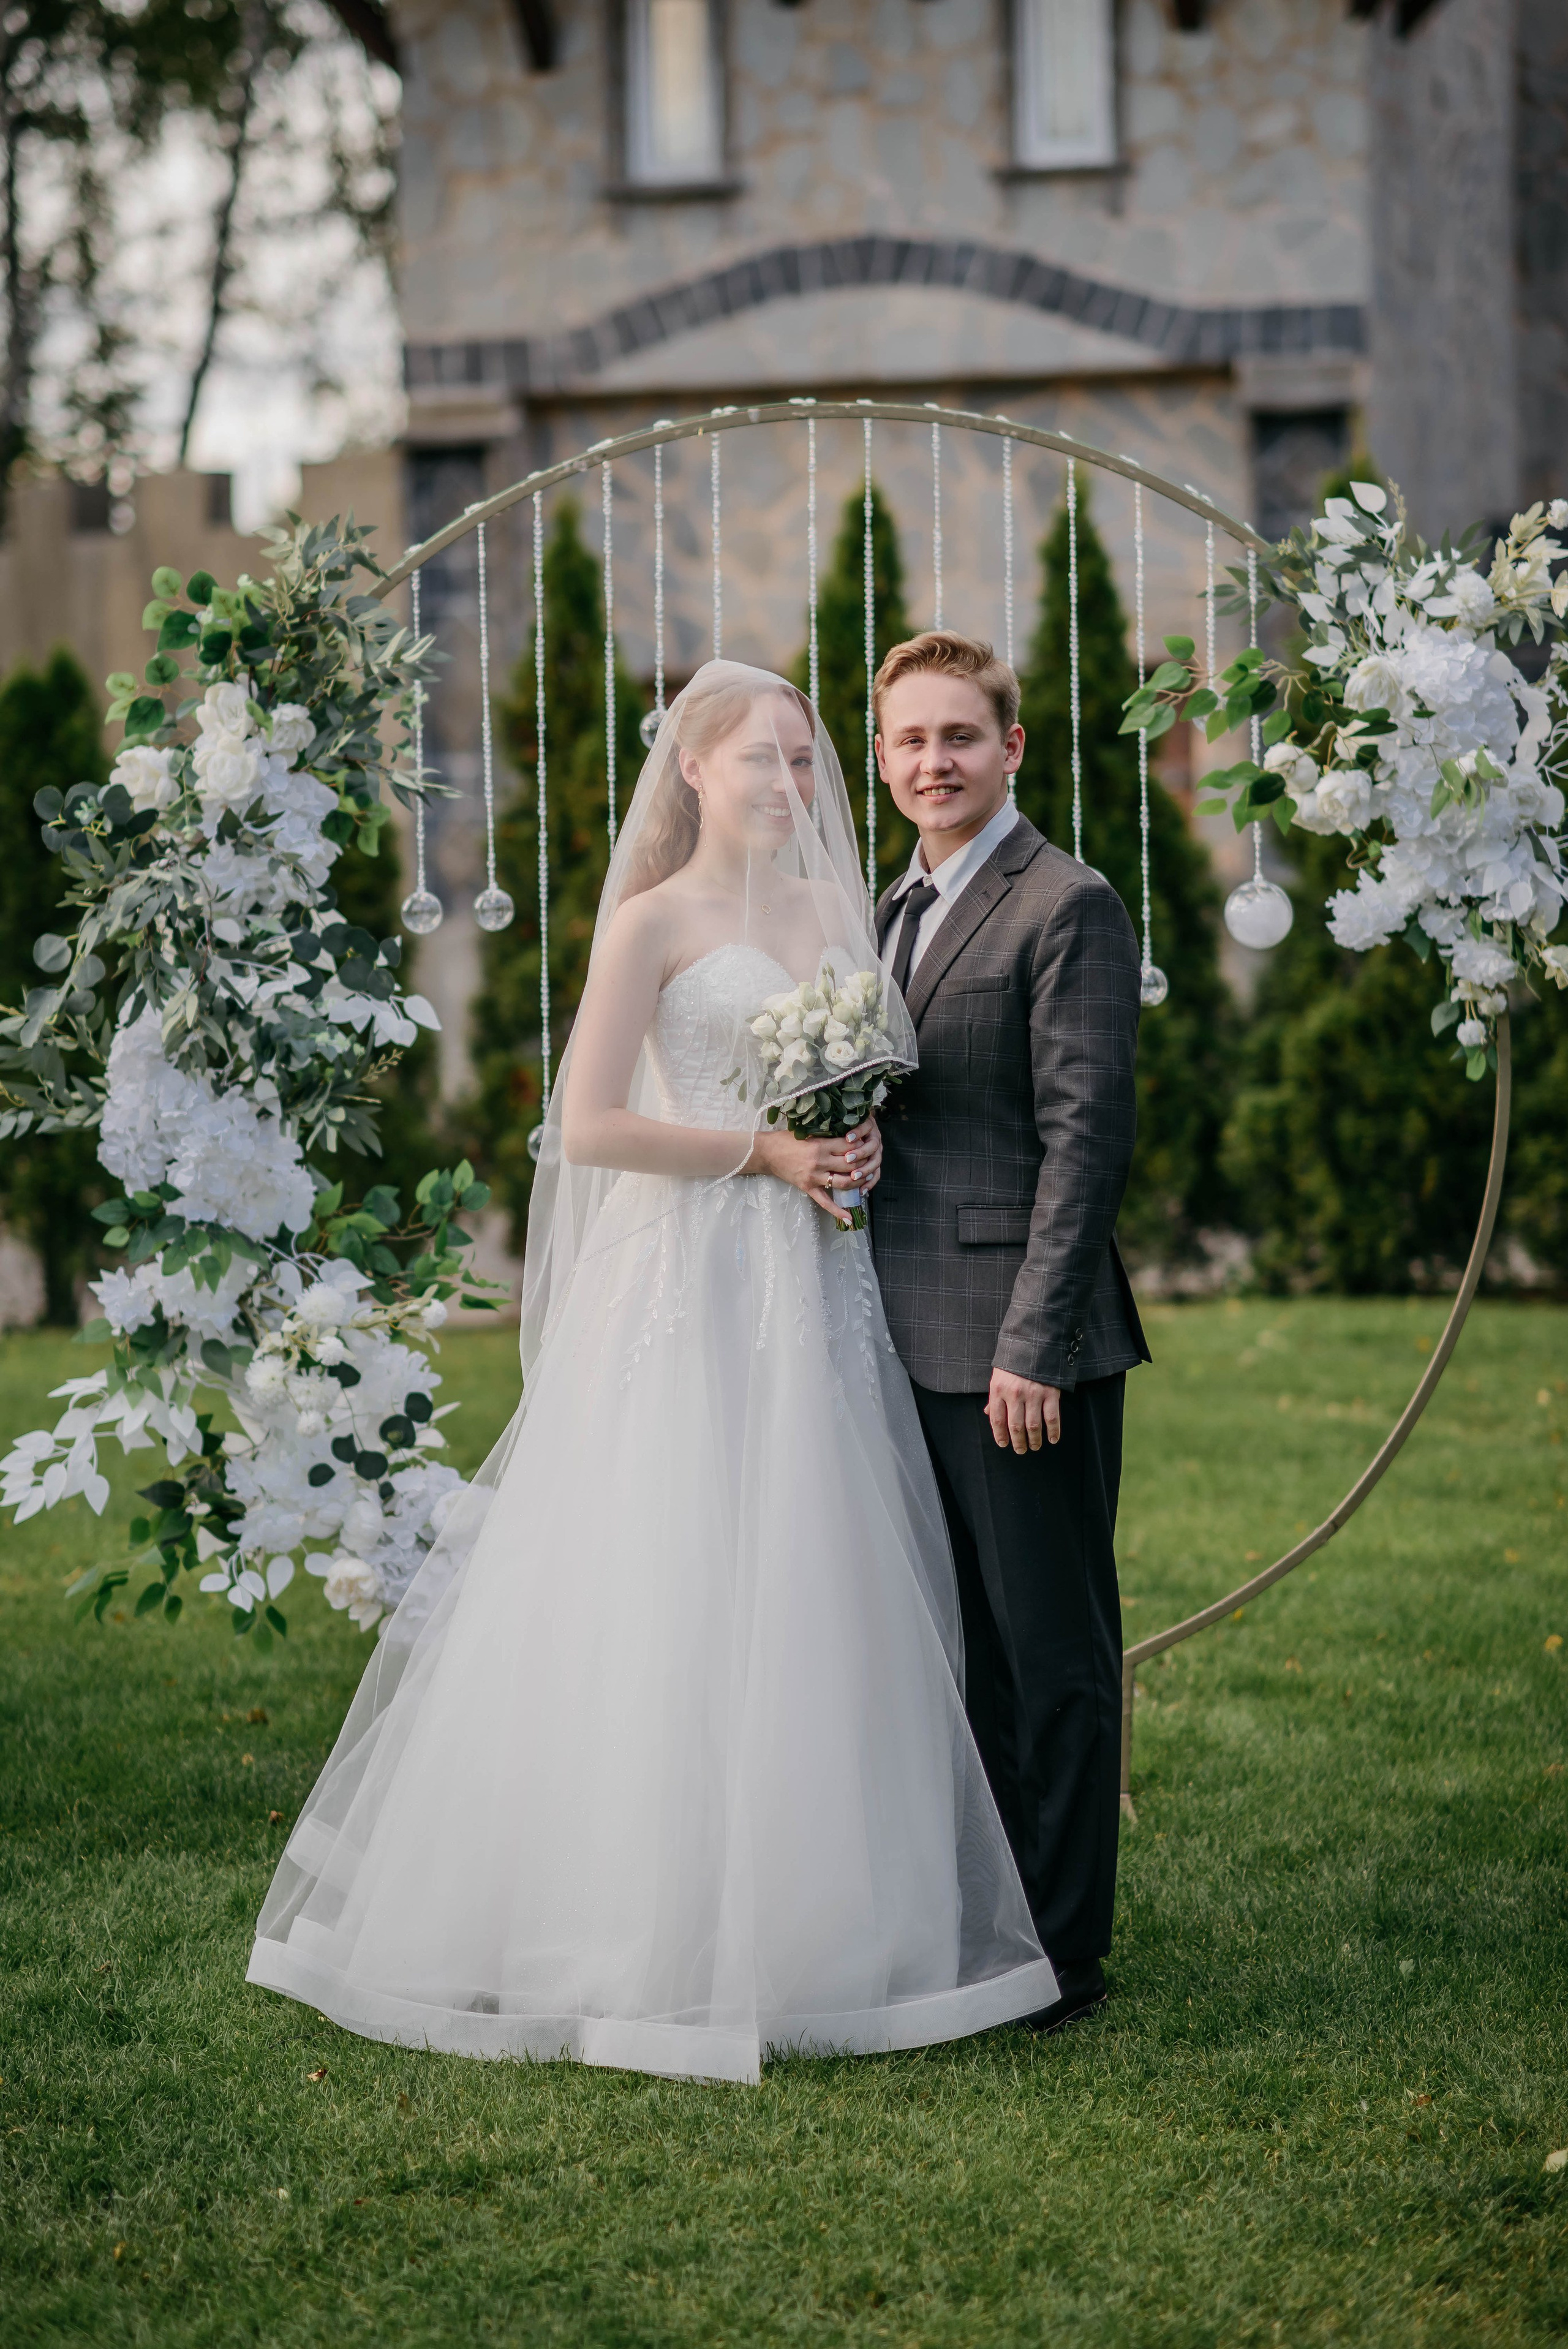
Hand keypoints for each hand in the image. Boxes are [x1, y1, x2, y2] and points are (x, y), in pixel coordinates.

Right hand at [748, 1117, 879, 1222]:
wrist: (767, 1153)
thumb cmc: (787, 1139)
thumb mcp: (808, 1132)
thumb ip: (827, 1135)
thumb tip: (848, 1136)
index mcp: (820, 1145)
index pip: (849, 1147)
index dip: (861, 1146)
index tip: (868, 1144)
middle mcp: (819, 1162)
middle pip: (850, 1165)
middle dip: (863, 1164)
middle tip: (871, 1161)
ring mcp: (814, 1177)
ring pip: (843, 1183)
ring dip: (858, 1183)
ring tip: (866, 1180)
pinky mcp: (808, 1188)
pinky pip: (825, 1202)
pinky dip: (838, 1211)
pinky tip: (849, 1219)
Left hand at [985, 1368, 1060, 1453]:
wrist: (1035, 1341)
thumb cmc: (1014, 1361)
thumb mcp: (999, 1375)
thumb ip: (995, 1396)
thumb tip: (989, 1414)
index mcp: (998, 1389)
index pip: (996, 1419)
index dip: (1000, 1435)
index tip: (1003, 1444)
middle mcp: (1015, 1394)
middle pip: (1015, 1426)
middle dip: (1018, 1442)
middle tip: (1020, 1450)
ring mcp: (1033, 1394)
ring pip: (1033, 1425)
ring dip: (1034, 1440)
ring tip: (1034, 1446)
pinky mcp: (1050, 1393)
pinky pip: (1052, 1417)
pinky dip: (1053, 1431)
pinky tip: (1052, 1439)